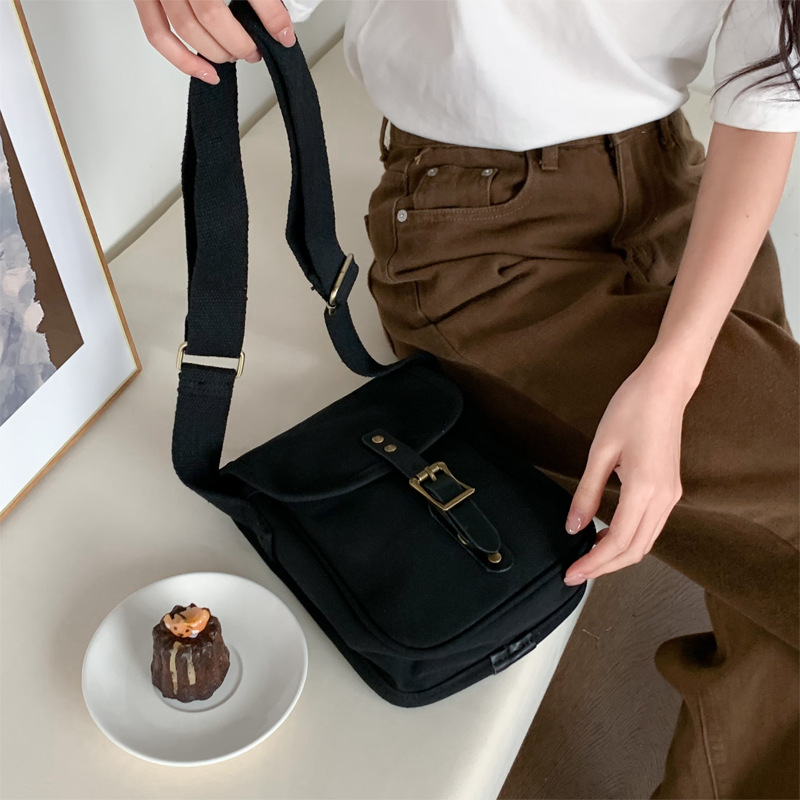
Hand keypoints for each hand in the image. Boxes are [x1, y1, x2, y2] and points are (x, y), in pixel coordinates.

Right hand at [134, 0, 295, 84]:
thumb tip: (282, 27)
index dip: (271, 16)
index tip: (284, 35)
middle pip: (211, 16)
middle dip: (238, 42)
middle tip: (253, 49)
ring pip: (187, 29)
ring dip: (215, 52)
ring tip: (232, 54)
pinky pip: (157, 34)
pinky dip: (183, 60)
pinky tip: (207, 72)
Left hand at [562, 353, 691, 584]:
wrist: (664, 388)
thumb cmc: (631, 410)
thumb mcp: (600, 451)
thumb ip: (586, 493)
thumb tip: (573, 526)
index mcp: (645, 489)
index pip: (618, 542)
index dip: (593, 563)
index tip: (572, 574)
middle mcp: (664, 498)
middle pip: (635, 551)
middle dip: (604, 567)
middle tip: (575, 574)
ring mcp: (672, 495)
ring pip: (645, 542)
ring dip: (617, 556)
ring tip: (587, 559)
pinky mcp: (671, 490)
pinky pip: (651, 527)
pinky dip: (629, 540)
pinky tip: (607, 536)